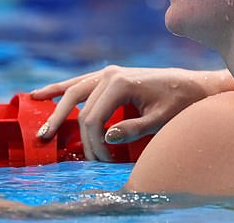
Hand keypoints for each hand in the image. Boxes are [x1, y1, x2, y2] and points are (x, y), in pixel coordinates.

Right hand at [31, 66, 233, 161]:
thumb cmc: (180, 103)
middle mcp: (111, 74)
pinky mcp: (110, 75)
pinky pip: (80, 83)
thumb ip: (134, 129)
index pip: (94, 118)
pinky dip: (60, 89)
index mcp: (121, 83)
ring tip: (40, 129)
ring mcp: (109, 73)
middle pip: (80, 106)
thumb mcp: (160, 119)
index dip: (93, 143)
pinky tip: (41, 95)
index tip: (103, 161)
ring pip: (73, 91)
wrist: (193, 85)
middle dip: (73, 131)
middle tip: (57, 147)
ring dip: (55, 108)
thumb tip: (107, 138)